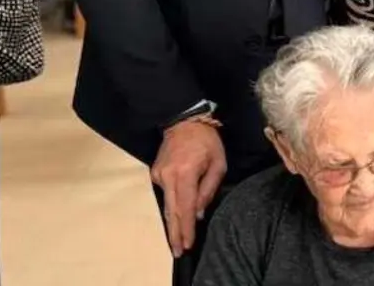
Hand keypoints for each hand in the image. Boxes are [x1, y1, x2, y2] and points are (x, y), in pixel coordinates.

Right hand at [150, 119, 226, 257]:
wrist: (184, 122)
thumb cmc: (207, 142)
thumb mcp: (218, 164)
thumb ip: (208, 189)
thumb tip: (198, 213)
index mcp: (186, 172)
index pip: (186, 206)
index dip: (187, 227)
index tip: (188, 244)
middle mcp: (168, 176)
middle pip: (172, 211)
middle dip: (176, 233)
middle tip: (179, 251)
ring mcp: (158, 175)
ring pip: (166, 205)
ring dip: (172, 223)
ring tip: (176, 241)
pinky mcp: (155, 173)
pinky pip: (165, 194)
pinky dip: (172, 206)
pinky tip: (177, 215)